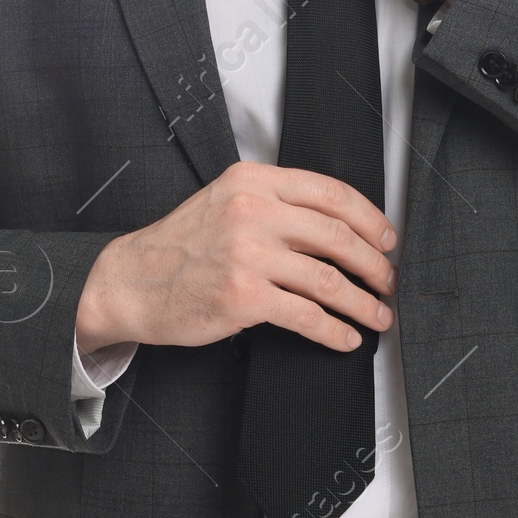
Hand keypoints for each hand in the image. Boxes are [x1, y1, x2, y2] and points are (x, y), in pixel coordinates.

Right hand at [74, 160, 397, 353]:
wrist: (129, 281)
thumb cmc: (179, 246)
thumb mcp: (224, 200)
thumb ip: (273, 202)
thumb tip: (336, 225)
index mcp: (253, 181)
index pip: (331, 193)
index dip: (370, 219)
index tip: (386, 239)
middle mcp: (252, 211)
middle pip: (338, 235)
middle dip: (374, 263)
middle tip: (388, 280)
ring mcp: (248, 254)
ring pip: (329, 279)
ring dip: (363, 302)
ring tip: (378, 315)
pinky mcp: (243, 296)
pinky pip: (306, 315)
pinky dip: (333, 330)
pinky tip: (345, 337)